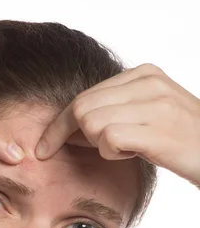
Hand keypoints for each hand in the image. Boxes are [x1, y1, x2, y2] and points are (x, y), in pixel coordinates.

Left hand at [35, 63, 199, 188]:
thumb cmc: (183, 143)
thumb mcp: (149, 117)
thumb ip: (113, 114)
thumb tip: (67, 131)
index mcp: (144, 74)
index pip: (85, 95)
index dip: (59, 123)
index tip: (44, 146)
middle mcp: (148, 83)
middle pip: (81, 108)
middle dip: (72, 135)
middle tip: (96, 150)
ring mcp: (154, 103)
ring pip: (90, 123)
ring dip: (100, 145)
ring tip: (130, 148)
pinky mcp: (156, 128)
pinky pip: (107, 139)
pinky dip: (113, 153)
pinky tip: (136, 153)